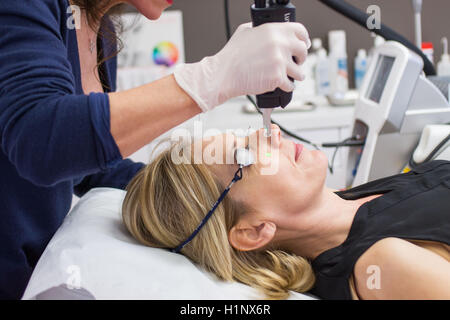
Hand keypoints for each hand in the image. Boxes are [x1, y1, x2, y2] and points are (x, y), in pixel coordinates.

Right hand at [174, 22, 310, 111]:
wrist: (224, 74)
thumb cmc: (232, 56)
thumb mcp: (245, 32)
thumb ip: (261, 29)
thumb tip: (271, 32)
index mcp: (274, 30)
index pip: (300, 31)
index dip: (304, 39)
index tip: (304, 45)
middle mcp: (279, 44)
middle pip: (303, 52)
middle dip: (300, 59)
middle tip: (295, 63)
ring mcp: (280, 61)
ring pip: (299, 71)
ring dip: (295, 75)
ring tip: (287, 76)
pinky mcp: (277, 78)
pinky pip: (290, 85)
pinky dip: (285, 87)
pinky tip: (278, 84)